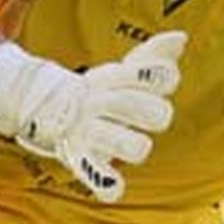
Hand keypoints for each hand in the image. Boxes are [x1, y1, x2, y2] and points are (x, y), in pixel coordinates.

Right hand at [0, 32, 185, 202]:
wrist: (42, 105)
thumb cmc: (97, 92)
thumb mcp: (120, 72)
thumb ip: (152, 58)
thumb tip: (181, 38)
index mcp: (115, 79)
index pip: (149, 73)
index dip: (162, 76)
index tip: (162, 79)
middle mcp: (101, 102)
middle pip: (140, 107)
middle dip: (156, 114)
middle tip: (153, 118)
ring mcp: (89, 129)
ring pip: (125, 144)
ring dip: (135, 146)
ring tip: (137, 146)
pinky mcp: (79, 155)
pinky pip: (95, 174)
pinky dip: (107, 184)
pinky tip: (115, 185)